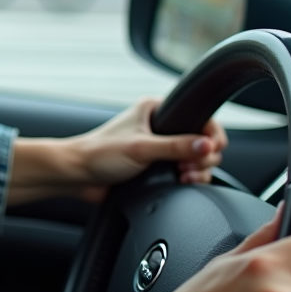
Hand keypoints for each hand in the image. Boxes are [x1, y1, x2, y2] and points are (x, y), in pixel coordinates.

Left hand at [6, 96, 226, 205]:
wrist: (78, 176)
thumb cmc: (100, 154)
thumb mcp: (141, 148)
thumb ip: (176, 147)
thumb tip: (207, 145)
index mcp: (155, 109)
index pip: (199, 116)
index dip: (211, 134)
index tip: (212, 149)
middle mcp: (160, 126)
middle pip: (202, 140)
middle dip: (204, 156)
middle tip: (191, 166)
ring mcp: (160, 147)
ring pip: (196, 158)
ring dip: (198, 169)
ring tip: (185, 176)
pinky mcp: (157, 166)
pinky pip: (185, 171)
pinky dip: (190, 178)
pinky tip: (183, 182)